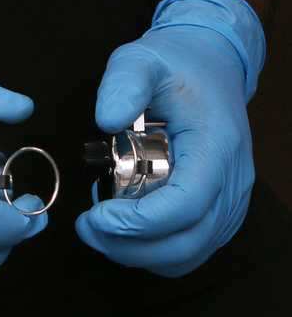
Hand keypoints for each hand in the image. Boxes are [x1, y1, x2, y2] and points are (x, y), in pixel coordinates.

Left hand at [76, 0, 265, 276]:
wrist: (210, 67)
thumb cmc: (174, 66)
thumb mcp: (141, 60)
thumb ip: (123, 84)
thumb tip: (106, 120)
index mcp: (215, 148)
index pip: (184, 207)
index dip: (136, 223)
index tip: (93, 215)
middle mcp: (231, 185)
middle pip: (184, 244)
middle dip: (127, 246)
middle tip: (86, 226)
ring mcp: (228, 205)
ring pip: (185, 256)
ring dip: (135, 253)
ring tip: (99, 227)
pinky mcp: (218, 215)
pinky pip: (187, 252)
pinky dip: (150, 252)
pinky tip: (123, 229)